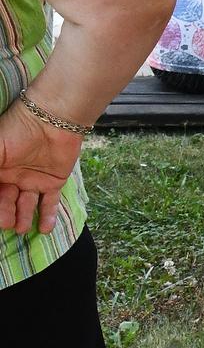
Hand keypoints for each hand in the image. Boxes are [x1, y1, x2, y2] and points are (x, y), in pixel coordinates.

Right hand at [0, 100, 83, 235]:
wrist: (53, 118)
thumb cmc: (16, 130)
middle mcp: (12, 177)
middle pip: (5, 201)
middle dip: (5, 214)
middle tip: (7, 224)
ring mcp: (32, 180)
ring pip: (25, 205)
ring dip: (23, 218)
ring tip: (21, 229)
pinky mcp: (53, 181)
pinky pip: (49, 202)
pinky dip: (48, 216)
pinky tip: (45, 229)